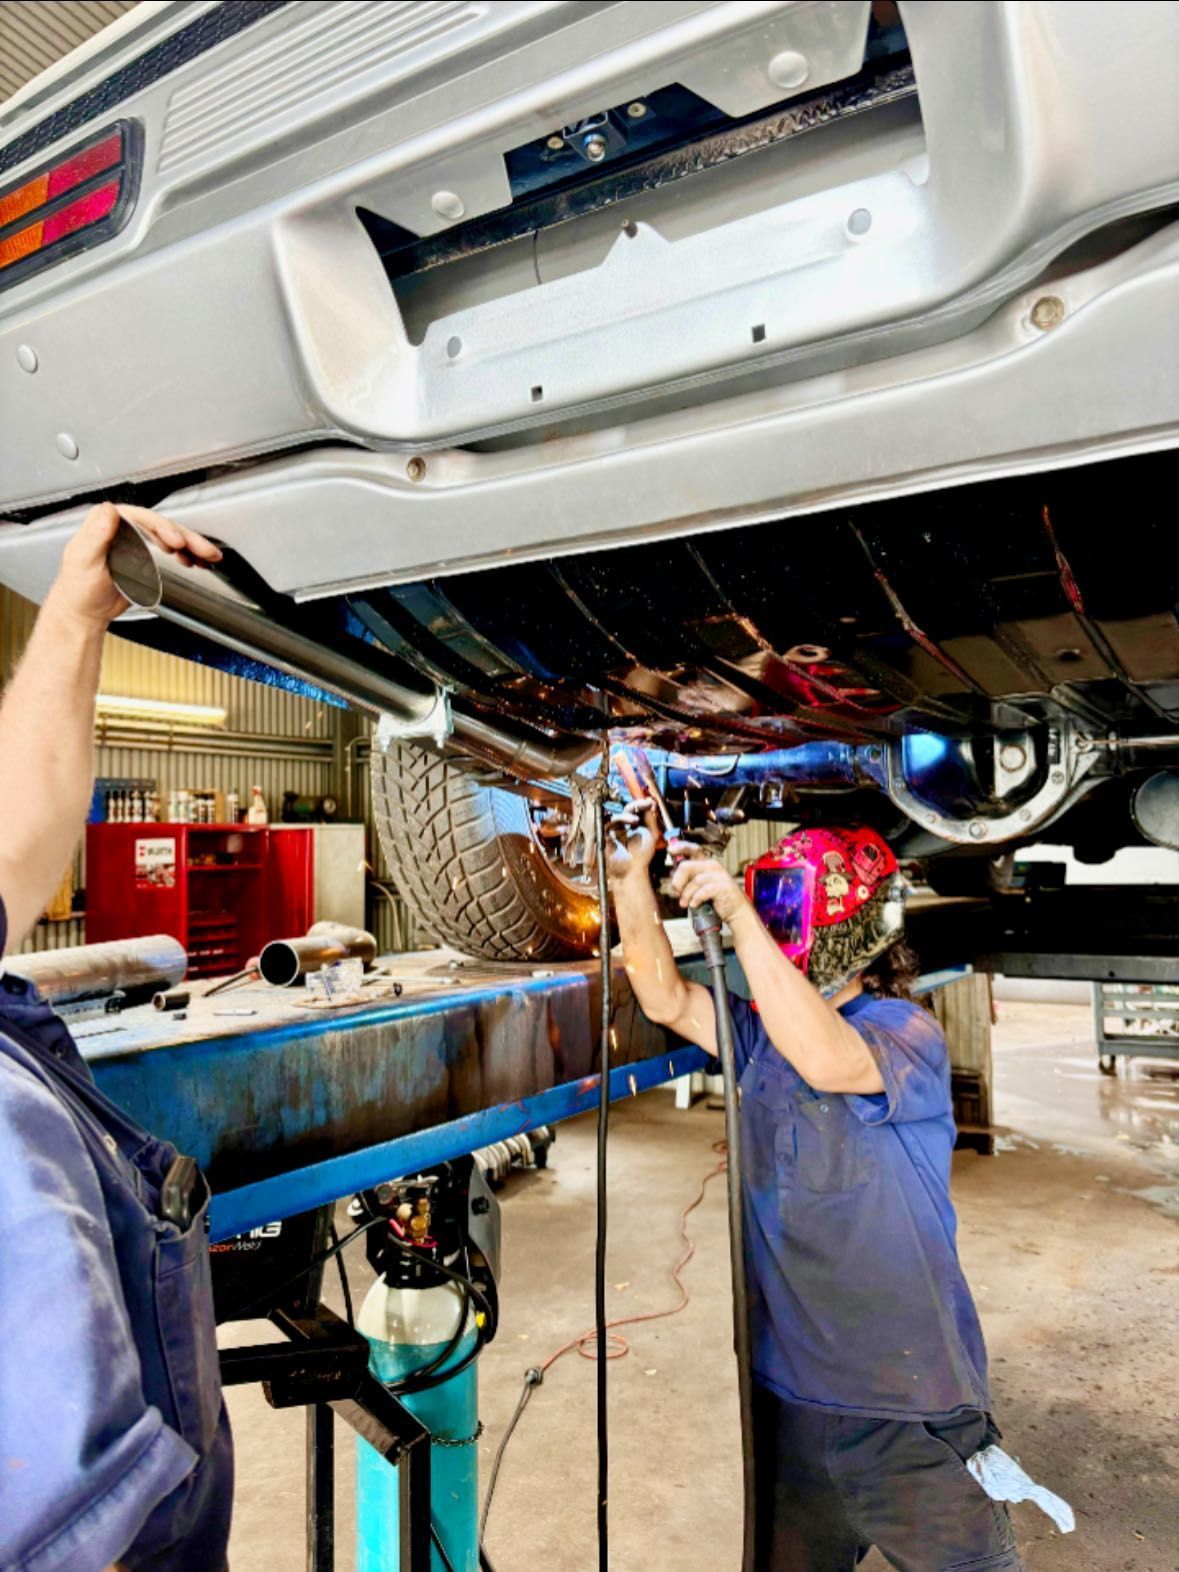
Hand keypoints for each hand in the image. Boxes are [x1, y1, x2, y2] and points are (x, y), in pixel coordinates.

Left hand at [45, 502, 221, 630]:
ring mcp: (138, 544)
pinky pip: (172, 554)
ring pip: (170, 539)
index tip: (174, 540)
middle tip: (202, 549)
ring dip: (193, 546)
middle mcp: (125, 530)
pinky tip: (201, 561)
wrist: (84, 613)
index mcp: (108, 523)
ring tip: (210, 555)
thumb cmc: (78, 589)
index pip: (142, 518)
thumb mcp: (84, 560)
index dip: (162, 526)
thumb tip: (109, 511)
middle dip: (186, 537)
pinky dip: (189, 556)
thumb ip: (95, 535)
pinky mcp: (148, 560)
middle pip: (162, 528)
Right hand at [606, 797, 661, 883]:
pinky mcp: (606, 832)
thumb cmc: (642, 855)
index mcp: (634, 825)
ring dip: (630, 813)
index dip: (643, 804)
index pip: (637, 810)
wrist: (632, 868)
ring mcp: (615, 828)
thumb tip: (650, 803)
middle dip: (637, 805)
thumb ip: (651, 819)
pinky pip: (611, 820)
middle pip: (628, 808)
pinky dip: (622, 818)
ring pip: (620, 813)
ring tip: (637, 820)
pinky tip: (632, 822)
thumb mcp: (651, 834)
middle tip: (645, 804)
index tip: (651, 802)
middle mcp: (624, 825)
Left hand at [670, 852, 747, 923]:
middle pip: (686, 867)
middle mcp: (712, 866)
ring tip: (685, 903)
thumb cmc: (717, 898)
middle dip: (677, 881)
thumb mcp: (701, 886)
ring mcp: (719, 876)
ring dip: (686, 894)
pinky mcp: (723, 887)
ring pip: (694, 880)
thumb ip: (689, 881)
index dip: (681, 848)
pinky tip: (694, 904)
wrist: (736, 910)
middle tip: (676, 892)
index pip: (693, 850)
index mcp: (706, 864)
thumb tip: (673, 882)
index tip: (671, 850)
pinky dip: (696, 898)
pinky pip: (704, 891)